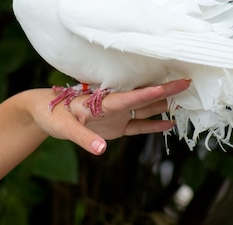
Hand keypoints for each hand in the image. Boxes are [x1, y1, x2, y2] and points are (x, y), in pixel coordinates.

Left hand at [28, 79, 189, 154]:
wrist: (43, 113)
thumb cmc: (52, 113)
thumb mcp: (65, 126)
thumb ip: (84, 138)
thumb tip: (101, 151)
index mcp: (104, 101)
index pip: (131, 96)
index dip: (149, 92)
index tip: (168, 85)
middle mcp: (115, 105)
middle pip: (145, 98)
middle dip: (166, 90)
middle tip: (188, 81)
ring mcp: (117, 115)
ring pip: (145, 109)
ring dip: (163, 105)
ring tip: (186, 99)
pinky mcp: (115, 126)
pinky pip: (138, 126)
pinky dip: (153, 126)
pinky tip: (169, 124)